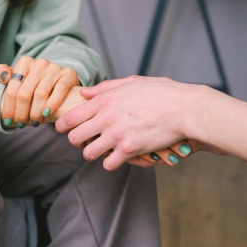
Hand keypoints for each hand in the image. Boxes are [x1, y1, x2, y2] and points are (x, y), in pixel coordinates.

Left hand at [0, 56, 79, 127]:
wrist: (61, 82)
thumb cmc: (35, 84)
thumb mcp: (19, 79)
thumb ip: (5, 74)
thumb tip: (2, 75)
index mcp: (24, 62)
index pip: (12, 89)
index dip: (8, 108)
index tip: (8, 121)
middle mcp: (39, 63)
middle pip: (24, 94)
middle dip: (21, 113)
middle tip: (21, 125)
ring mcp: (54, 68)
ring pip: (40, 94)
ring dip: (35, 113)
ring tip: (34, 122)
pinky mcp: (68, 74)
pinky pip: (59, 90)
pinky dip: (52, 104)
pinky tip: (47, 114)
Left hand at [55, 76, 199, 169]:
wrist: (184, 109)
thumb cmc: (161, 93)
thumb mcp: (131, 82)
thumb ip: (105, 88)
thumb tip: (84, 92)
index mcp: (104, 100)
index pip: (71, 117)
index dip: (62, 125)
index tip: (62, 129)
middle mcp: (106, 118)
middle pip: (74, 138)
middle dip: (76, 141)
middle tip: (84, 141)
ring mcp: (117, 135)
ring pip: (89, 153)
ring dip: (93, 153)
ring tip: (101, 150)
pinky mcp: (129, 150)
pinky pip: (108, 164)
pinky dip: (111, 162)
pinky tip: (117, 157)